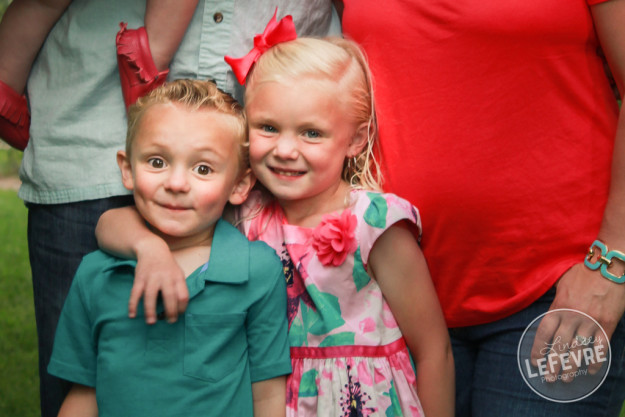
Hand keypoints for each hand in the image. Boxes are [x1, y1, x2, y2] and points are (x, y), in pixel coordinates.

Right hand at [129, 238, 187, 323]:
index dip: (182, 308)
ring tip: (151, 322)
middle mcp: (166, 277)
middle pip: (170, 296)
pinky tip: (132, 315)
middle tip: (168, 322)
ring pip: (150, 296)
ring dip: (150, 311)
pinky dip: (132, 305)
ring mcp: (152, 278)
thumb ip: (179, 289)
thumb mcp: (178, 274)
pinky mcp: (139, 278)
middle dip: (170, 312)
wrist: (152, 250)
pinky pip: (135, 293)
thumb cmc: (168, 267)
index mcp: (178, 277)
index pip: (183, 296)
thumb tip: (178, 310)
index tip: (178, 315)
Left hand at [530, 263, 624, 379]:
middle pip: (559, 345)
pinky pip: (601, 346)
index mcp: (558, 307)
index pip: (544, 332)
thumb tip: (549, 310)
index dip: (538, 349)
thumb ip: (555, 300)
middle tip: (549, 379)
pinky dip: (596, 360)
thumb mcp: (561, 284)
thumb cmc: (583, 274)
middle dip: (553, 364)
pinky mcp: (607, 324)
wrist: (609, 268)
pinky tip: (591, 371)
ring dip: (572, 366)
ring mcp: (590, 321)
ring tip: (566, 379)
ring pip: (579, 349)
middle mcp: (572, 317)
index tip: (535, 362)